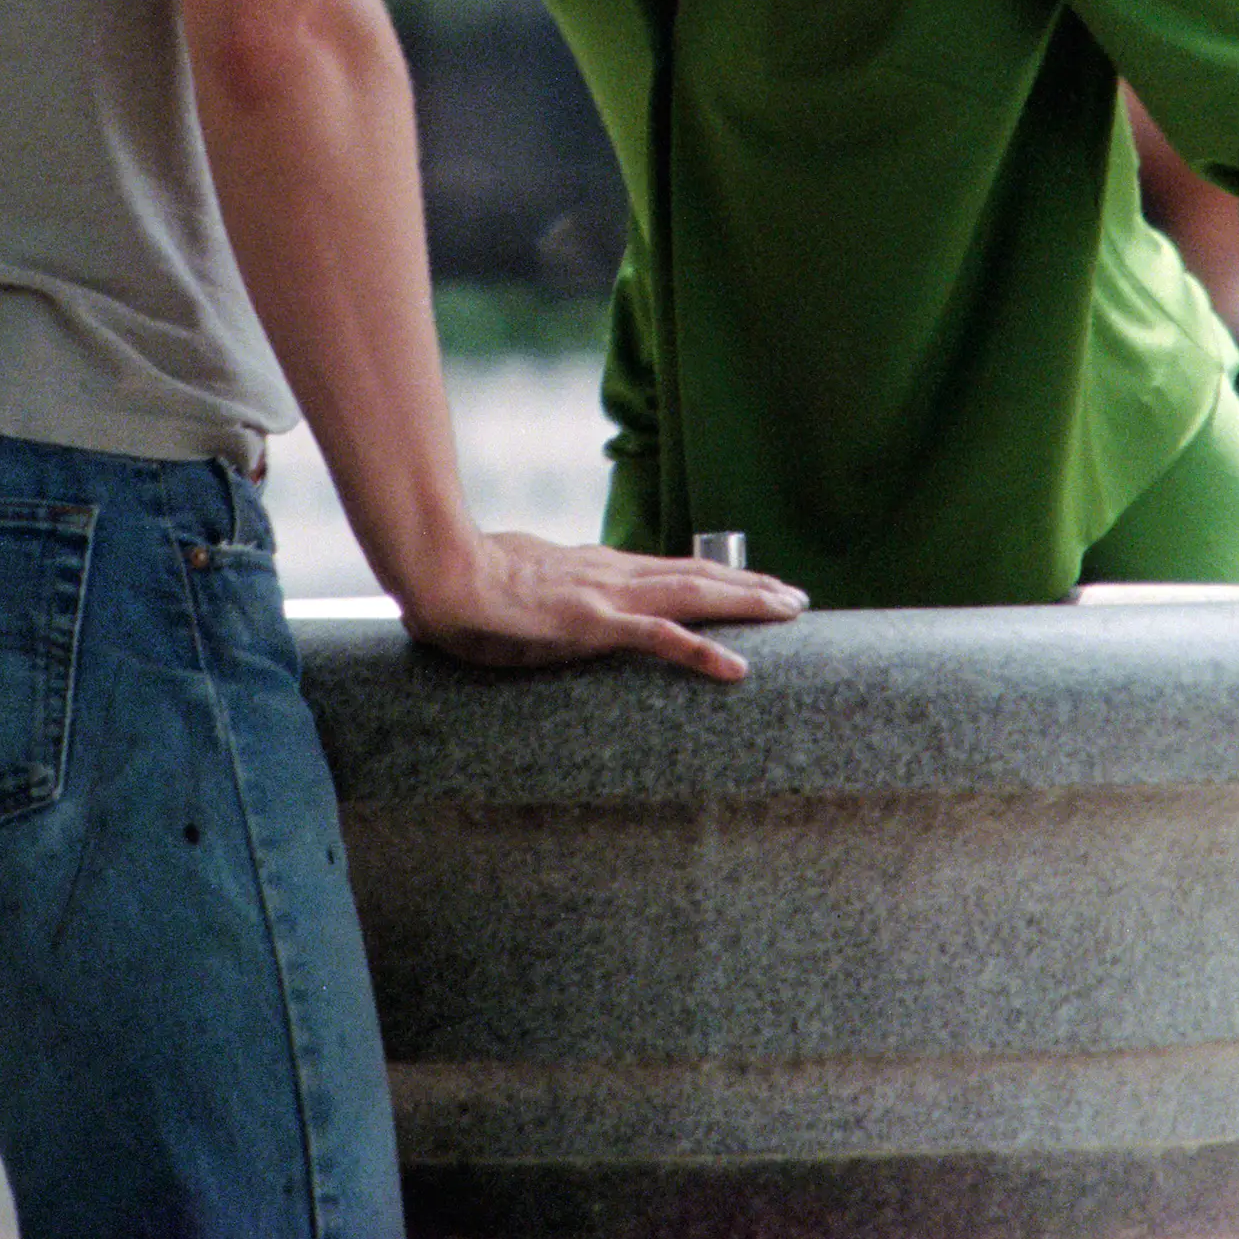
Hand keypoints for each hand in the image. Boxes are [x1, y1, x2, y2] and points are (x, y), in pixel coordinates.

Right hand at [398, 533, 805, 681]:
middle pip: (698, 577)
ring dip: (746, 605)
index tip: (753, 584)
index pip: (671, 570)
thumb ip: (549, 595)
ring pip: (694, 596)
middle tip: (796, 598)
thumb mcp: (523, 588)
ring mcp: (607, 597)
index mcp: (598, 569)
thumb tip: (553, 602)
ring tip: (790, 612)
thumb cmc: (469, 585)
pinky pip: (659, 639)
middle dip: (751, 587)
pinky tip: (737, 669)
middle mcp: (613, 575)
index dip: (716, 577)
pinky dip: (702, 652)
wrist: (441, 572)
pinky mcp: (593, 623)